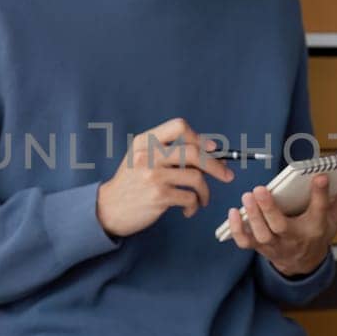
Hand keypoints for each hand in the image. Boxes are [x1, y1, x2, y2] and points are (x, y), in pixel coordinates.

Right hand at [96, 118, 233, 237]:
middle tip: (228, 176)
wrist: (108, 208)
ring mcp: (153, 175)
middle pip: (195, 152)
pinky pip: (190, 197)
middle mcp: (148, 154)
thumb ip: (168, 151)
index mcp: (145, 141)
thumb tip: (211, 151)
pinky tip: (189, 209)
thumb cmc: (132, 183)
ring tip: (202, 199)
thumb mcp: (141, 158)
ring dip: (205, 191)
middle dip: (217, 165)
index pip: (179, 126)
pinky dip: (195, 205)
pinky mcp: (158, 196)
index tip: (213, 149)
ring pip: (196, 177)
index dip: (200, 137)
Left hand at [224, 173, 336, 276]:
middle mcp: (294, 238)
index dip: (320, 193)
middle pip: (280, 226)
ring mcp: (275, 245)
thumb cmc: (317, 233)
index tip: (320, 176)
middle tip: (260, 189)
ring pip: (262, 234)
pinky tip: (233, 212)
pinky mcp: (260, 247)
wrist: (303, 262)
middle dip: (269, 209)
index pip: (319, 210)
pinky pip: (246, 242)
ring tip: (248, 196)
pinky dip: (237, 229)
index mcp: (316, 228)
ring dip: (253, 216)